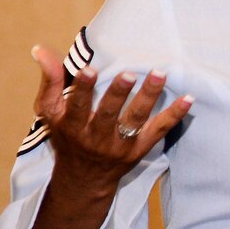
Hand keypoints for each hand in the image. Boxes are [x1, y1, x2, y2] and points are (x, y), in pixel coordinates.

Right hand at [29, 45, 190, 228]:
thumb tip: (41, 50)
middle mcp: (96, 137)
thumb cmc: (67, 137)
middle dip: (118, 94)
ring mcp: (120, 145)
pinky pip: (159, 130)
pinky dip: (175, 115)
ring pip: (135, 120)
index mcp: (72, 126)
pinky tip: (188, 98)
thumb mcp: (50, 113)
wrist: (84, 178)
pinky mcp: (140, 149)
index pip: (77, 106)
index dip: (83, 89)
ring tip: (160, 74)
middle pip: (108, 114)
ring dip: (148, 97)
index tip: (90, 70)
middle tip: (129, 74)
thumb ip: (51, 81)